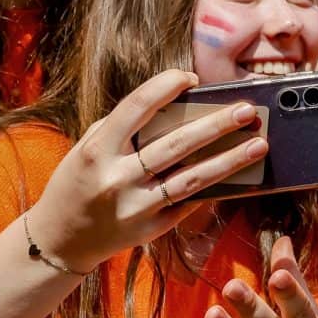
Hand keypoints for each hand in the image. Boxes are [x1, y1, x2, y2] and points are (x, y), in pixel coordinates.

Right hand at [23, 69, 267, 273]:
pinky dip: (216, 187)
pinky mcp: (150, 229)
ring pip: (192, 179)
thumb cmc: (77, 183)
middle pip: (176, 144)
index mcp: (98, 150)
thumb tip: (174, 104)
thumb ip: (122, 127)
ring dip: (230, 160)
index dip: (166, 86)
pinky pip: (189, 203)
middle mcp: (118, 178)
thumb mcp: (87, 148)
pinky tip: (240, 175)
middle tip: (247, 111)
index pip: (137, 107)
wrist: (59, 240)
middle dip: (217, 125)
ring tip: (258, 145)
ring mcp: (136, 207)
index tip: (192, 77)